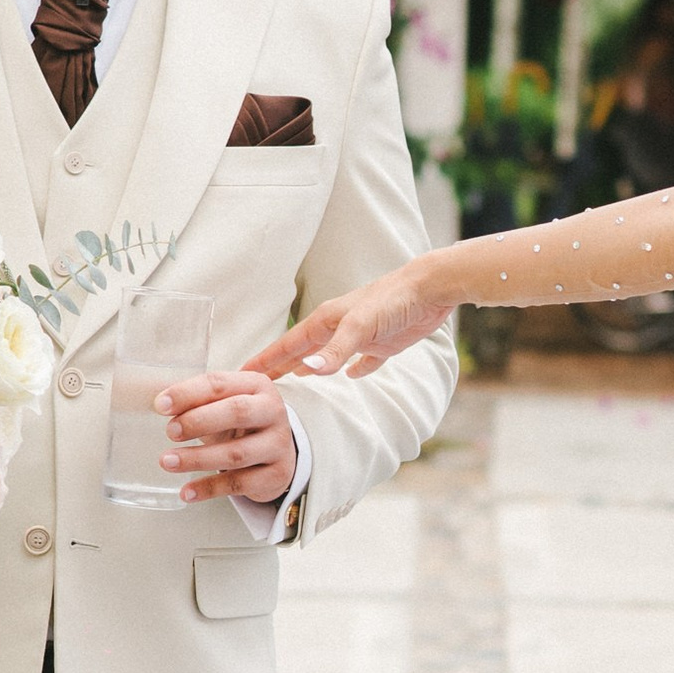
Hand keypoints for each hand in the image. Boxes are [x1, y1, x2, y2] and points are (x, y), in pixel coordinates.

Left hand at [158, 365, 299, 508]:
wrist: (277, 452)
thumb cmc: (243, 423)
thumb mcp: (225, 404)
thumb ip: (198, 400)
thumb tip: (160, 404)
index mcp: (257, 385)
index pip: (220, 384)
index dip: (188, 393)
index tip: (161, 405)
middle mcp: (273, 411)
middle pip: (236, 412)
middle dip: (198, 421)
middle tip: (170, 432)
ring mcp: (278, 445)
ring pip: (236, 453)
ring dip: (197, 458)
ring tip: (168, 461)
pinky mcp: (277, 474)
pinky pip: (239, 483)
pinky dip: (209, 488)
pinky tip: (186, 492)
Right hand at [254, 263, 456, 382]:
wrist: (431, 288)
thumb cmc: (393, 301)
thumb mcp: (361, 326)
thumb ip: (335, 350)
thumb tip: (306, 370)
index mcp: (326, 322)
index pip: (287, 346)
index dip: (266, 361)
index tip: (243, 374)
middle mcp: (338, 328)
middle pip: (301, 351)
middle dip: (279, 366)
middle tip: (258, 384)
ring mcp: (360, 336)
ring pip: (326, 356)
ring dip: (309, 368)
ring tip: (292, 380)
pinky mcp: (383, 343)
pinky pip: (363, 360)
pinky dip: (354, 369)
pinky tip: (350, 376)